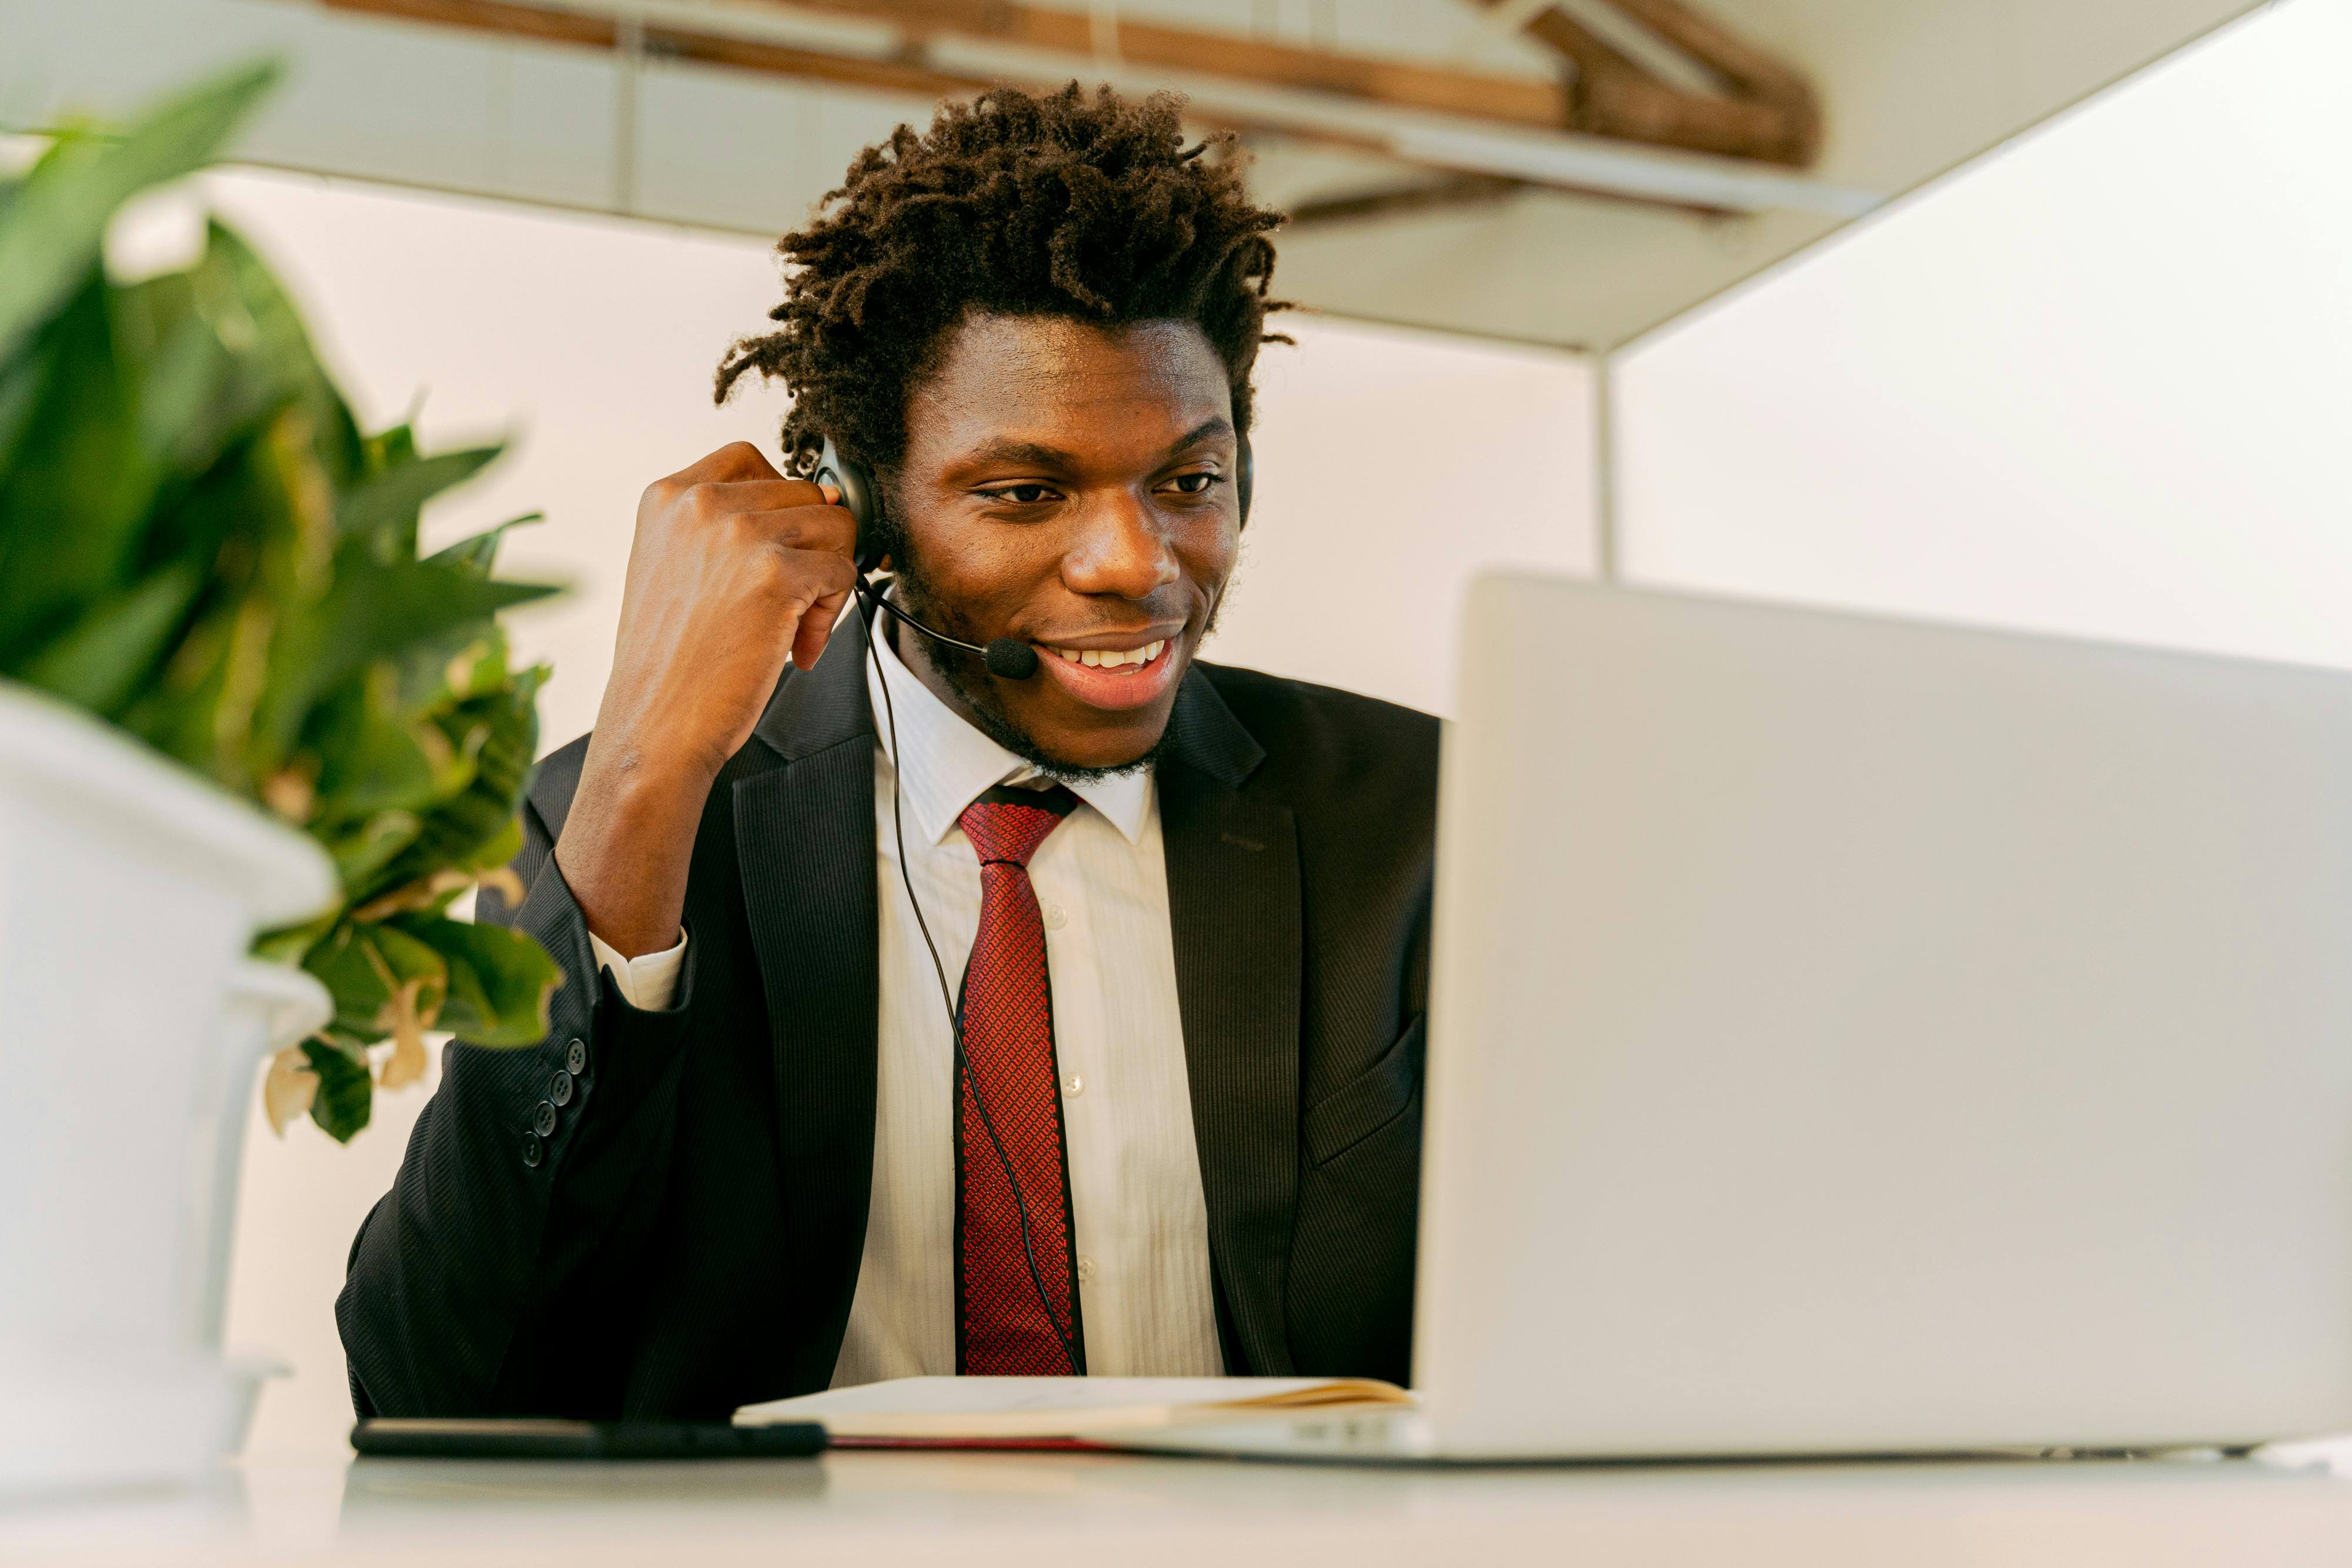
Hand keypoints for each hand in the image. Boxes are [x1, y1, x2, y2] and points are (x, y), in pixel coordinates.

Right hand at [555, 442, 857, 958]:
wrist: (655, 726)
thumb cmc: (672, 661)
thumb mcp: (678, 568)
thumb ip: (732, 529)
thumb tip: (831, 500)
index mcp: (668, 496)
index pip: (753, 459)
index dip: (780, 507)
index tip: (774, 553)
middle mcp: (700, 503)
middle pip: (806, 492)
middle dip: (809, 550)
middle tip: (786, 607)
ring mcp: (739, 533)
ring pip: (835, 526)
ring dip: (826, 581)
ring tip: (789, 629)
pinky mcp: (776, 572)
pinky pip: (843, 571)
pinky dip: (832, 614)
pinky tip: (795, 649)